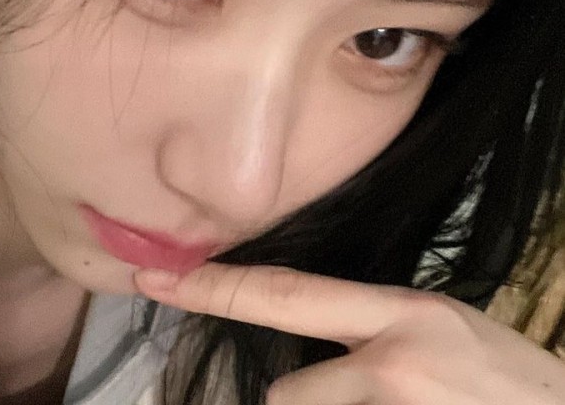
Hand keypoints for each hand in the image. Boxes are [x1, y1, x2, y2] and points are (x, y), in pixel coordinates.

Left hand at [134, 263, 564, 403]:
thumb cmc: (512, 384)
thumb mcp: (445, 330)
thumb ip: (373, 328)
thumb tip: (307, 340)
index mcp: (405, 314)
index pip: (288, 293)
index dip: (216, 286)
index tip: (158, 277)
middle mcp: (395, 360)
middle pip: (285, 391)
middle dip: (296, 402)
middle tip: (346, 390)